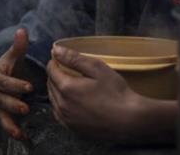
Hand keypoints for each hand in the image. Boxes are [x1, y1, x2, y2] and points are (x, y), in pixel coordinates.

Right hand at [0, 28, 33, 139]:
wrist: (4, 78)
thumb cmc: (11, 66)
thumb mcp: (14, 56)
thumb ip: (18, 46)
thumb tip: (22, 30)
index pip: (2, 82)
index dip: (14, 85)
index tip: (29, 87)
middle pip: (0, 100)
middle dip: (12, 104)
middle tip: (25, 108)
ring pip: (1, 115)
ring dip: (10, 123)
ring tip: (19, 131)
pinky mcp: (2, 115)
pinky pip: (5, 125)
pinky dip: (12, 131)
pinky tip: (22, 137)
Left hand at [47, 44, 176, 142]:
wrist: (129, 120)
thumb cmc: (116, 92)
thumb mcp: (97, 68)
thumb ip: (74, 58)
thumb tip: (55, 49)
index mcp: (66, 87)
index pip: (51, 70)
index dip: (55, 62)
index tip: (61, 59)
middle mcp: (61, 105)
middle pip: (50, 85)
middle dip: (55, 75)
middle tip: (67, 70)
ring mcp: (66, 119)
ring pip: (53, 100)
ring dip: (57, 90)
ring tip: (70, 85)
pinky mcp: (72, 129)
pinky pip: (59, 114)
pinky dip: (61, 105)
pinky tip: (71, 102)